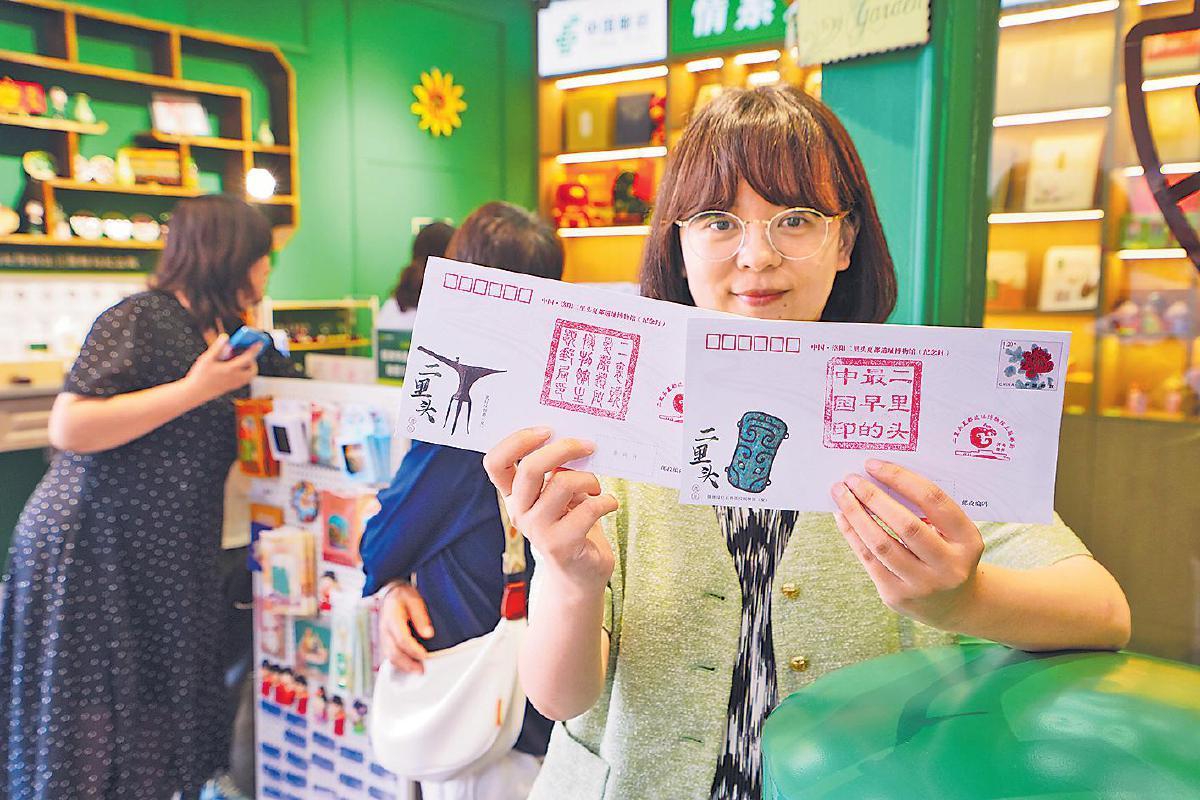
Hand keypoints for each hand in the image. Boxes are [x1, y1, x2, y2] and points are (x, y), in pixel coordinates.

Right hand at [183, 333, 260, 402]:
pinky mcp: (231, 388)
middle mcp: (236, 378)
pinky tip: (230, 366)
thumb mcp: (206, 358)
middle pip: (252, 370)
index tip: (260, 343)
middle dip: (252, 360)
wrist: (194, 393)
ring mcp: (234, 384)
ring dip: (247, 367)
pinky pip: (243, 379)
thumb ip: (217, 347)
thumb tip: (226, 337)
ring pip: (248, 376)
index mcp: (231, 370)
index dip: (254, 350)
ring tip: (235, 358)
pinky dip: (242, 372)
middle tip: (244, 352)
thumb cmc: (200, 375)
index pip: (248, 358)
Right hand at [379, 581, 434, 673]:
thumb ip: (421, 617)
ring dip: (403, 666)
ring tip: (417, 671)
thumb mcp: (415, 600)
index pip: (402, 639)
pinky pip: (388, 655)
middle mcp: (384, 629)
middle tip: (421, 671)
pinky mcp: (384, 640)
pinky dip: (398, 663)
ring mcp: (382, 636)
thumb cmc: (403, 595)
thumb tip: (428, 634)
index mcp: (392, 618)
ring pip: (389, 656)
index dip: (413, 650)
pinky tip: (408, 666)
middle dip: (408, 664)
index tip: (425, 656)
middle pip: (393, 652)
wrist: (390, 591)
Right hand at [483, 428, 616, 596]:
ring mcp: (538, 531)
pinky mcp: (561, 545)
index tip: (547, 431)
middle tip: (587, 446)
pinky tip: (608, 505)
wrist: (581, 572)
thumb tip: (574, 439)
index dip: (518, 441)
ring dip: (590, 479)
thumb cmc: (572, 523)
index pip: (495, 462)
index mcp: (513, 495)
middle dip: (563, 449)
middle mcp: (519, 512)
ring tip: (597, 488)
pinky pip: (588, 508)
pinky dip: (606, 501)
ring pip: (563, 483)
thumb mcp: (559, 494)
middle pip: (531, 468)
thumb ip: (557, 469)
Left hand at [831, 459, 983, 629]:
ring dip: (856, 514)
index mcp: (967, 540)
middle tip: (851, 479)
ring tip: (841, 494)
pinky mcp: (897, 596)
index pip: (933, 501)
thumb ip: (926, 509)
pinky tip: (842, 516)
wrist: (954, 605)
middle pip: (906, 525)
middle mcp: (949, 566)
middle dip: (873, 498)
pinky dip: (852, 534)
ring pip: (881, 544)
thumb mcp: (953, 533)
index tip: (874, 465)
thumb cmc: (947, 553)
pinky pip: (868, 559)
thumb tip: (879, 477)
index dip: (901, 479)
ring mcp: (923, 585)